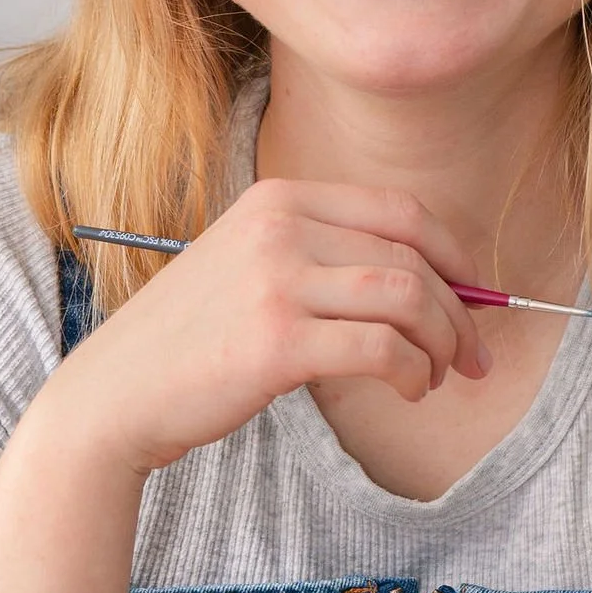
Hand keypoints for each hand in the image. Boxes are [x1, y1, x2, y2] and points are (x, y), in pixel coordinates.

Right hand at [41, 177, 490, 478]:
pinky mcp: (277, 341)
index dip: (453, 254)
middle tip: (476, 354)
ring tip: (440, 376)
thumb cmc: (191, 342)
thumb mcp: (250, 269)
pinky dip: (413, 372)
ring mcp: (276, 280)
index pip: (398, 211)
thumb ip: (324, 262)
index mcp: (277, 199)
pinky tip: (410, 390)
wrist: (115, 393)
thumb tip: (433, 288)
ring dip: (442, 342)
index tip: (476, 294)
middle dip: (460, 309)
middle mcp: (278, 227)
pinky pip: (381, 349)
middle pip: (410, 255)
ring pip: (405, 298)